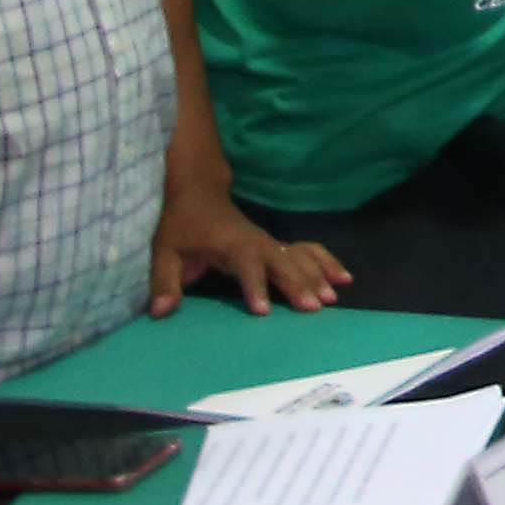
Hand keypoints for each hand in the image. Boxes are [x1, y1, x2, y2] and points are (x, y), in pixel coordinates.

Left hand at [150, 182, 348, 318]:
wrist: (200, 192)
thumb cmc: (181, 224)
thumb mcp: (165, 252)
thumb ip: (164, 282)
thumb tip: (160, 312)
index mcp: (230, 243)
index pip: (246, 265)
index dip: (255, 286)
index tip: (263, 310)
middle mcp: (257, 241)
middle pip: (282, 262)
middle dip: (298, 284)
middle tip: (312, 308)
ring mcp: (271, 241)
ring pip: (300, 258)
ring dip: (317, 276)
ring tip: (330, 298)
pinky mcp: (277, 244)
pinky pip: (309, 251)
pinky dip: (327, 262)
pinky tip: (344, 278)